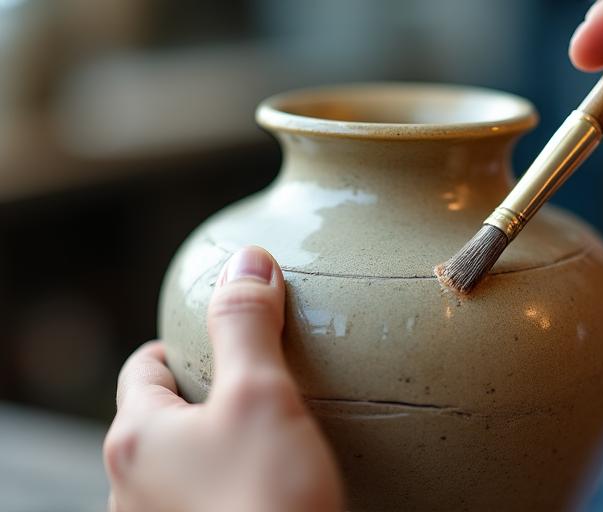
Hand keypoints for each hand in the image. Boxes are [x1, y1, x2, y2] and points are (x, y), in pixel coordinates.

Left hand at [104, 247, 342, 511]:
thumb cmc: (267, 498)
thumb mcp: (261, 395)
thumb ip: (247, 324)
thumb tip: (247, 259)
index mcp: (137, 438)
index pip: (141, 372)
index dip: (175, 351)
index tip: (209, 346)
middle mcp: (129, 489)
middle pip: (155, 422)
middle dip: (195, 400)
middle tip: (245, 390)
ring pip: (175, 469)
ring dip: (209, 448)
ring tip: (259, 442)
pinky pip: (196, 505)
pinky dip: (223, 486)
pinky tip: (263, 492)